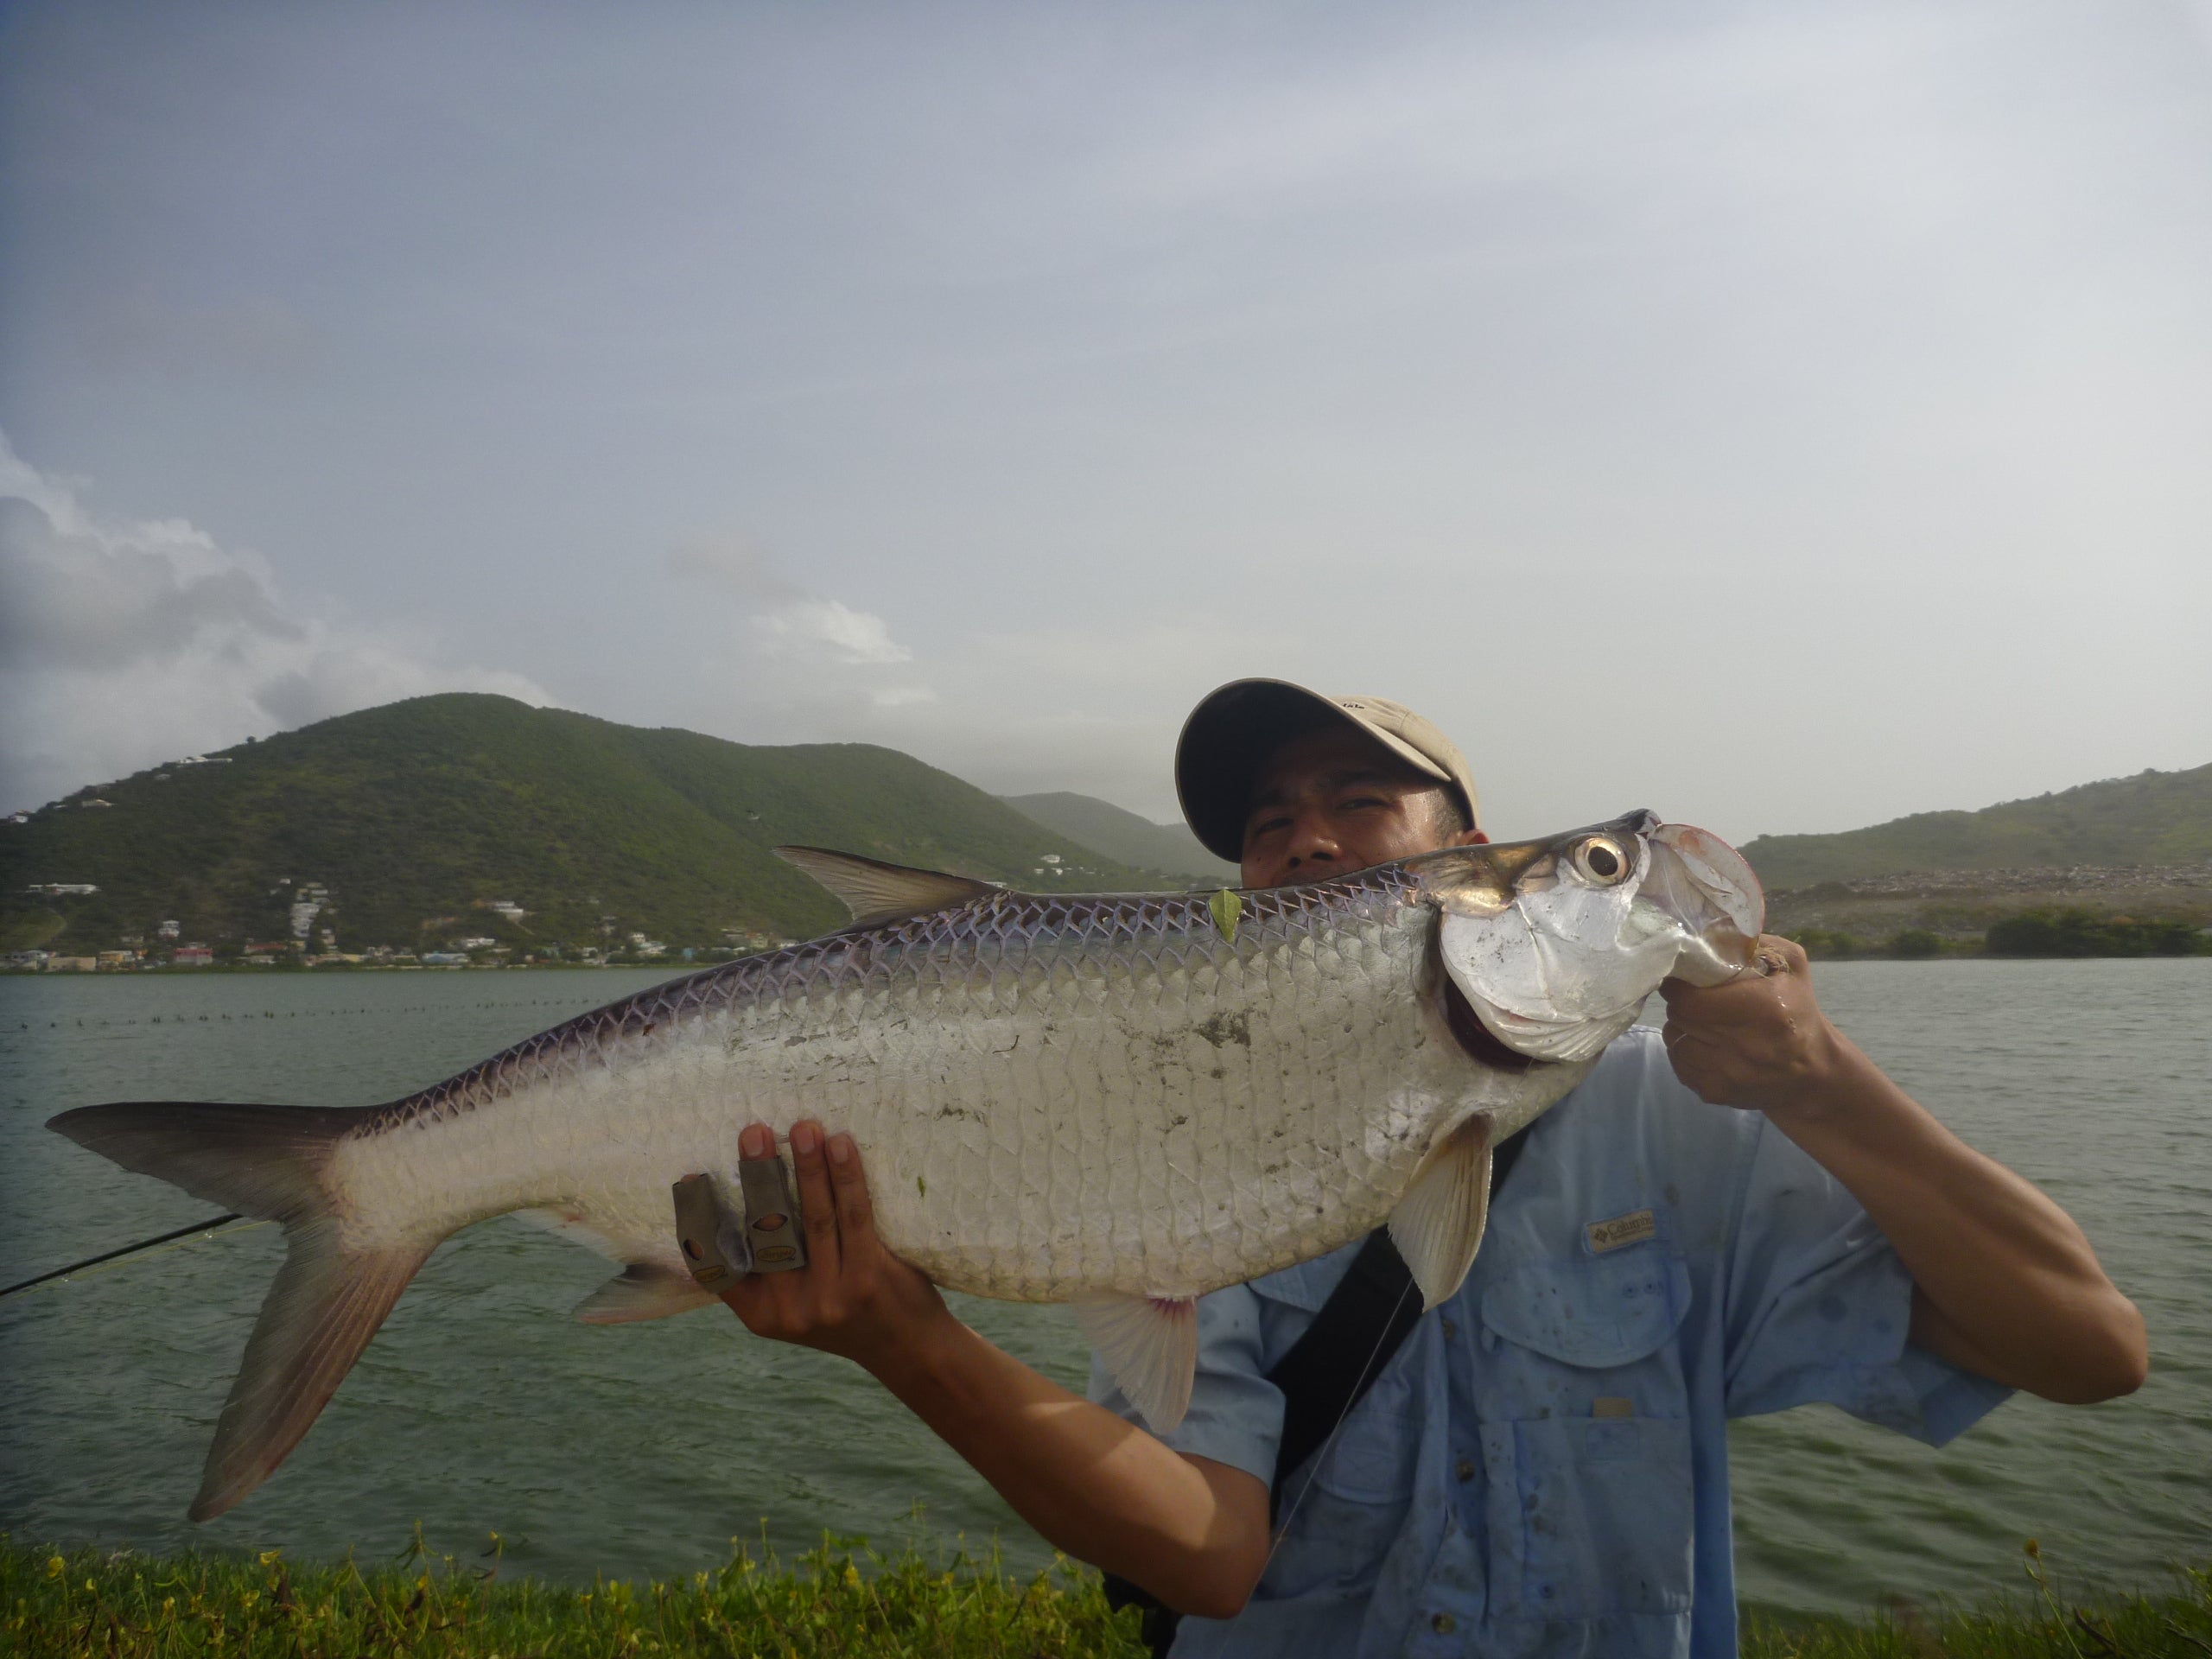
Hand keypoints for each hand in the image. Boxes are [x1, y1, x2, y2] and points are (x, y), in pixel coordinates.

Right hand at [717, 1120, 954, 1374]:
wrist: (908, 1349)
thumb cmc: (847, 1314)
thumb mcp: (795, 1309)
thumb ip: (766, 1274)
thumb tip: (736, 1208)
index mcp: (761, 1313)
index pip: (719, 1263)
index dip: (701, 1218)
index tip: (692, 1174)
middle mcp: (790, 1308)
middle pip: (767, 1228)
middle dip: (759, 1174)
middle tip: (753, 1131)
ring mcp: (830, 1295)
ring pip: (813, 1216)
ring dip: (807, 1165)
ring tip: (802, 1127)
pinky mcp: (868, 1277)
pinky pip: (853, 1216)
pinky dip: (845, 1177)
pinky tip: (840, 1146)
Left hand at [1658, 935, 1849, 1114]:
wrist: (1812, 1075)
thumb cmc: (1798, 1012)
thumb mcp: (1791, 967)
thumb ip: (1755, 943)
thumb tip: (1711, 930)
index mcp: (1764, 1010)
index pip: (1690, 997)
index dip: (1679, 984)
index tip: (1682, 976)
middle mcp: (1743, 1046)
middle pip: (1679, 1016)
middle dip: (1680, 1002)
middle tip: (1691, 995)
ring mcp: (1726, 1074)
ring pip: (1673, 1039)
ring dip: (1681, 1026)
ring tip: (1701, 1020)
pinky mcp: (1713, 1094)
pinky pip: (1678, 1062)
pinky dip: (1685, 1049)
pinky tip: (1706, 1044)